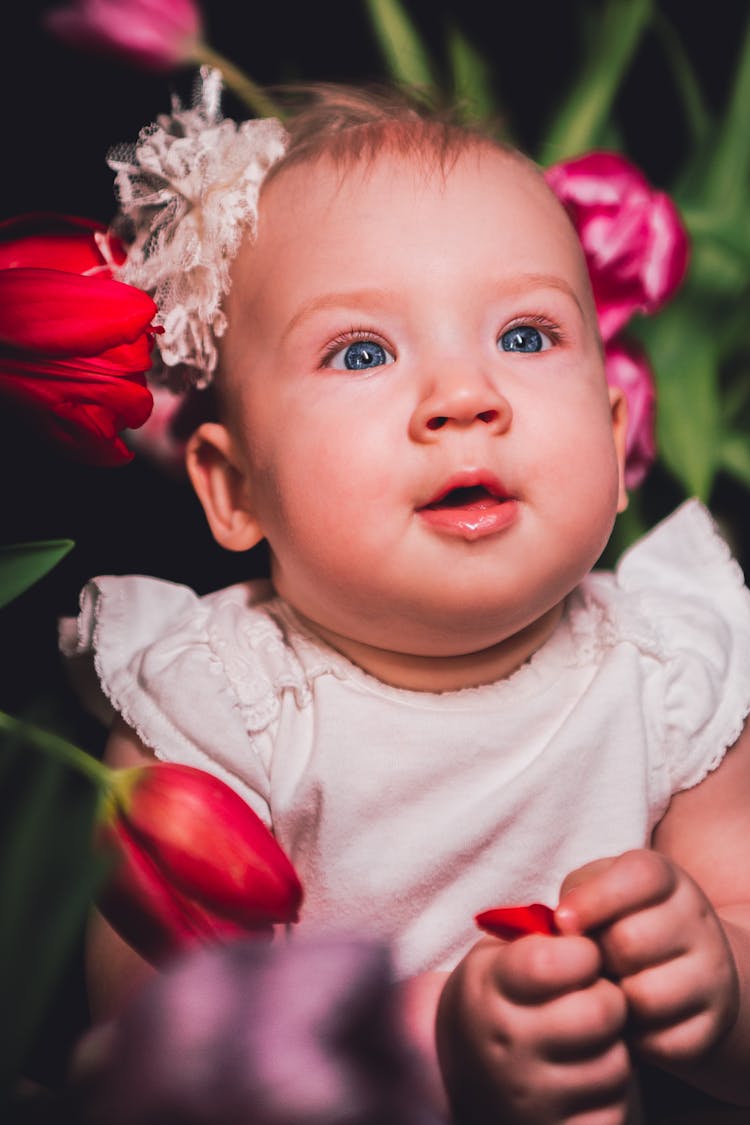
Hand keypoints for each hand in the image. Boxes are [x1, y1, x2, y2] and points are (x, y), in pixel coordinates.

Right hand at [436, 933, 631, 1123]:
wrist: (470, 1074)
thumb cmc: (502, 998)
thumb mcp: (500, 956)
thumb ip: (539, 935)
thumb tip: (590, 920)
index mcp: (491, 990)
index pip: (551, 963)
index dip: (582, 952)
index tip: (581, 954)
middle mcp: (506, 1045)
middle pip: (600, 1010)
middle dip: (608, 997)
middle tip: (590, 998)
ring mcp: (531, 1096)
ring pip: (616, 1063)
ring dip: (613, 1048)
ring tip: (585, 1041)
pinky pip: (614, 1109)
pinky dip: (610, 1093)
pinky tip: (586, 1079)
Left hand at [556, 850, 739, 1067]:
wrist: (685, 971)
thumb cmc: (623, 922)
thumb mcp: (600, 891)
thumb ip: (577, 894)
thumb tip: (563, 924)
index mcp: (670, 881)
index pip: (640, 878)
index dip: (594, 898)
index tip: (563, 920)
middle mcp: (698, 923)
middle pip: (630, 941)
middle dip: (596, 956)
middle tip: (589, 962)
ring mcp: (712, 975)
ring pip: (645, 996)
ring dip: (612, 999)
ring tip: (607, 989)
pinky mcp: (711, 1026)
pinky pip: (660, 1041)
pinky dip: (633, 1036)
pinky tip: (628, 1019)